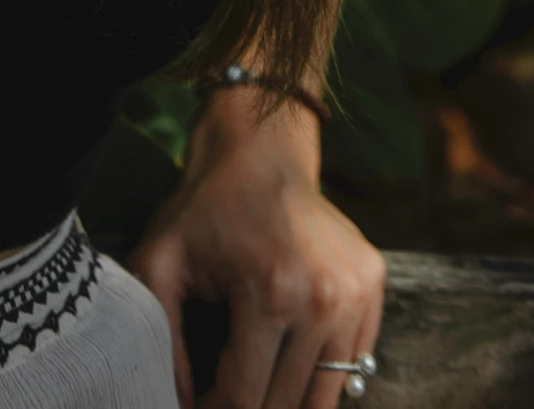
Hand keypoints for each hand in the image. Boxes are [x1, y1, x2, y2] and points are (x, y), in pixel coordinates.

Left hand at [127, 91, 384, 408]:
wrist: (260, 149)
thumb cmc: (205, 209)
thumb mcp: (160, 264)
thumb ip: (164, 340)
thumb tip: (181, 405)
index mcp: (271, 293)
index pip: (247, 398)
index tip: (201, 405)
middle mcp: (324, 298)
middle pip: (289, 404)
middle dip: (251, 408)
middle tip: (225, 395)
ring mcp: (356, 292)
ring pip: (327, 395)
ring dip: (289, 398)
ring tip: (256, 380)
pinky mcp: (373, 284)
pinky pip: (353, 362)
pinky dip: (323, 372)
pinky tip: (289, 355)